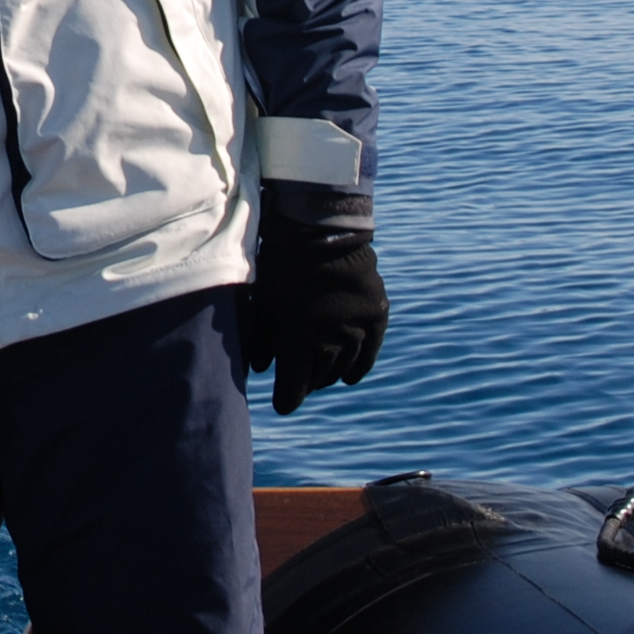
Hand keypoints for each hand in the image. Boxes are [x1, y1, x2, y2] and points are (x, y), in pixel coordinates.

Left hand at [247, 195, 386, 415]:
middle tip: (298, 383)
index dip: (286, 398)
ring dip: (329, 373)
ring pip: (343, 366)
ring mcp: (357, 329)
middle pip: (318, 377)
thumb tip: (258, 369)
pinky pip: (369, 352)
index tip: (281, 405)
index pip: (294, 388)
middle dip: (305, 382)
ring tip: (320, 377)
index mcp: (299, 341)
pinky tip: (348, 376)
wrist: (319, 228)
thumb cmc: (280, 264)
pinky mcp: (376, 316)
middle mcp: (332, 341)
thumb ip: (260, 340)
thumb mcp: (263, 303)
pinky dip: (358, 365)